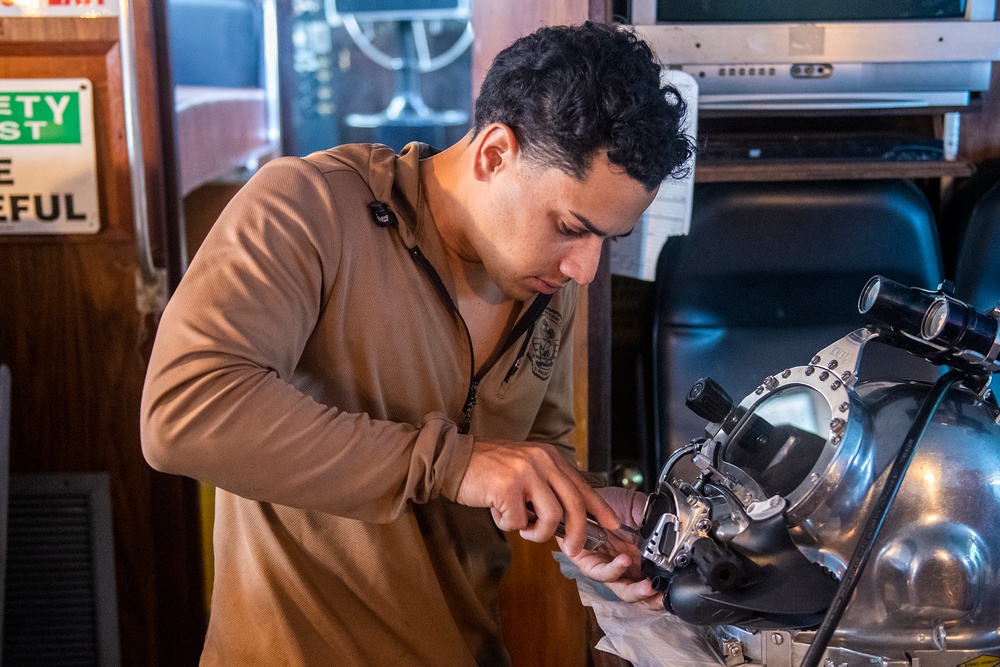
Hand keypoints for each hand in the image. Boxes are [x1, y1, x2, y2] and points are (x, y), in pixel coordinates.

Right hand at [456, 439, 619, 555]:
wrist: (452, 459)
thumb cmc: (487, 469)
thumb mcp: (525, 468)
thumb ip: (546, 485)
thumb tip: (568, 517)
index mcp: (549, 456)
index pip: (581, 485)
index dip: (599, 508)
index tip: (613, 525)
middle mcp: (542, 460)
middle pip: (574, 504)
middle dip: (578, 533)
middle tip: (572, 550)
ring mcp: (526, 472)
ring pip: (551, 517)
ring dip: (537, 532)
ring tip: (521, 528)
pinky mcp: (508, 486)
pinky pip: (519, 521)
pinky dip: (508, 524)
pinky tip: (497, 512)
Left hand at [561, 487, 662, 608]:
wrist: (591, 495)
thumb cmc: (614, 504)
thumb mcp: (640, 509)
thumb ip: (655, 523)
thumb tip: (672, 536)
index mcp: (642, 558)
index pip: (655, 582)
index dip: (664, 591)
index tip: (675, 590)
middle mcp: (626, 567)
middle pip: (640, 593)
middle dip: (652, 599)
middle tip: (661, 594)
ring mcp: (608, 567)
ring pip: (623, 589)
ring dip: (637, 591)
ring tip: (648, 584)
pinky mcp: (588, 564)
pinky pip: (601, 574)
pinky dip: (615, 570)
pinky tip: (624, 561)